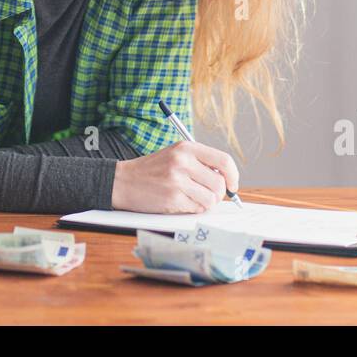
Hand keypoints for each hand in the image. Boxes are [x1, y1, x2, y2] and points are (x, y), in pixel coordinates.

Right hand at [110, 140, 238, 212]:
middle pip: (219, 184)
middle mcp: (183, 161)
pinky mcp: (172, 198)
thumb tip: (226, 180)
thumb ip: (200, 162)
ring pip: (210, 199)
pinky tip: (180, 202)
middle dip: (218, 194)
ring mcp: (177, 180)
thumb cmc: (152, 170)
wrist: (123, 181)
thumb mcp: (176, 155)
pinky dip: (193, 209)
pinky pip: (197, 208)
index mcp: (186, 147)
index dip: (233, 175)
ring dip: (205, 203)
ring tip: (192, 198)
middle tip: (208, 195)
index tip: (232, 185)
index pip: (224, 160)